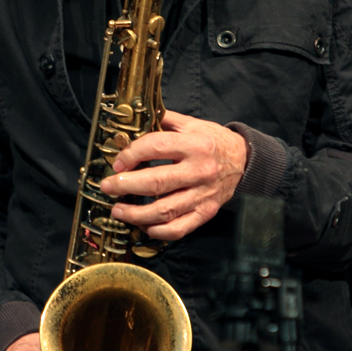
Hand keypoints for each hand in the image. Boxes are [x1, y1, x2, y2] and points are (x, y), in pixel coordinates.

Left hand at [98, 110, 246, 240]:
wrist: (245, 160)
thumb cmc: (213, 141)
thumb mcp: (192, 124)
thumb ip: (164, 120)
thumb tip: (133, 119)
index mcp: (194, 144)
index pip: (155, 147)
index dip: (130, 155)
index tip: (117, 163)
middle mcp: (200, 171)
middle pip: (156, 182)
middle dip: (125, 186)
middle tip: (107, 187)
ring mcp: (203, 194)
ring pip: (164, 210)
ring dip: (136, 214)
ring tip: (118, 210)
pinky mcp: (206, 212)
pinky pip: (180, 229)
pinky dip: (158, 231)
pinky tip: (144, 226)